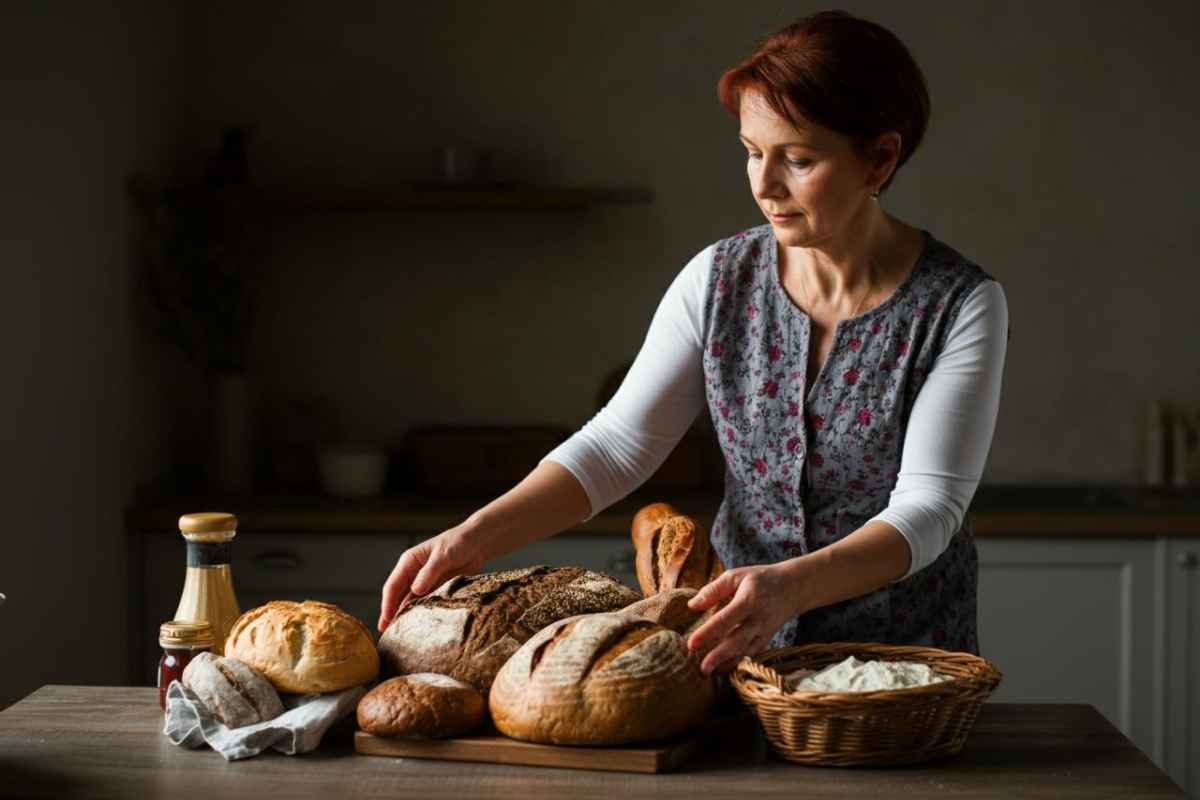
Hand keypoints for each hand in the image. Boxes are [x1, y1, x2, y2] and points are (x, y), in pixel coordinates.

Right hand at [377, 525, 483, 631]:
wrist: (478, 543)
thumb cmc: (459, 542)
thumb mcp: (443, 555)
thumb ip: (429, 572)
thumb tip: (415, 591)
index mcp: (409, 561)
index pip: (393, 585)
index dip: (387, 604)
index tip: (385, 621)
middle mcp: (414, 573)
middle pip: (398, 596)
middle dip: (392, 614)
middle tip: (388, 634)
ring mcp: (425, 582)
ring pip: (411, 602)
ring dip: (406, 616)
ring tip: (401, 634)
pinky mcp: (437, 588)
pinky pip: (426, 603)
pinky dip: (421, 614)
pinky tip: (419, 626)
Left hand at [685, 562, 804, 674]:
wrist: (794, 588)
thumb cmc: (760, 579)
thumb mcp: (736, 576)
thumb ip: (713, 590)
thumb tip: (692, 605)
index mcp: (748, 600)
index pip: (725, 619)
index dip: (707, 633)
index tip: (691, 644)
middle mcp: (758, 619)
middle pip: (737, 641)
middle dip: (718, 656)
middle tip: (702, 668)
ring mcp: (764, 632)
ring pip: (745, 652)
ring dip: (727, 664)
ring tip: (708, 672)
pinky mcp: (767, 639)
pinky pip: (752, 655)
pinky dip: (738, 663)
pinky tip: (723, 670)